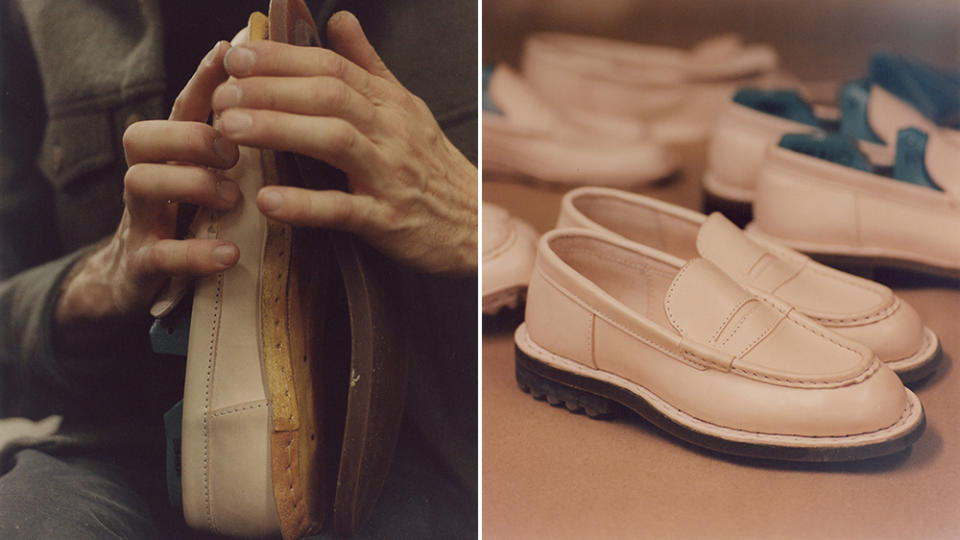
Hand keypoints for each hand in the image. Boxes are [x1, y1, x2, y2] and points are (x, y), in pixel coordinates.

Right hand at [56, 41, 239, 332]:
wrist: (136, 282)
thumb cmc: (188, 222)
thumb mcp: (210, 182)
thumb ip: (236, 151)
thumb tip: (281, 109)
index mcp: (170, 157)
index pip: (182, 108)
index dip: (202, 80)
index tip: (229, 53)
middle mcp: (148, 178)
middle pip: (143, 135)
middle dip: (190, 136)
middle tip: (233, 151)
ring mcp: (140, 220)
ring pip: (142, 184)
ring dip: (191, 185)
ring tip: (232, 197)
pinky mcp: (141, 264)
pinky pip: (159, 254)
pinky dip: (195, 254)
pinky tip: (229, 254)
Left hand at [212, 11, 476, 273]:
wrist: (475, 226)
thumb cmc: (433, 169)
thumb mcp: (407, 109)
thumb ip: (369, 65)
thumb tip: (339, 19)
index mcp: (391, 104)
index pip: (334, 67)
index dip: (283, 58)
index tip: (238, 56)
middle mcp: (391, 132)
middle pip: (329, 96)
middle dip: (271, 89)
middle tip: (223, 91)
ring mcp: (390, 175)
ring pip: (334, 141)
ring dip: (280, 131)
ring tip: (231, 129)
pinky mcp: (388, 220)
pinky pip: (345, 209)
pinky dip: (306, 204)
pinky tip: (269, 201)